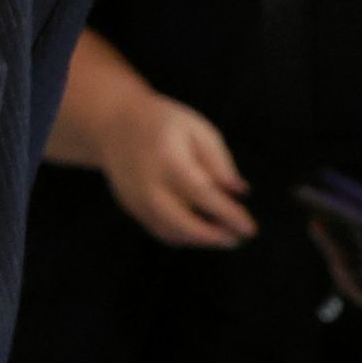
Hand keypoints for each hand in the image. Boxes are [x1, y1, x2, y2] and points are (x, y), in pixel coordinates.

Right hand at [95, 91, 253, 247]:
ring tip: (225, 237)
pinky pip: (159, 229)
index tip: (250, 228)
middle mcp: (147, 183)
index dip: (228, 214)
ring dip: (199, 240)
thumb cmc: (162, 122)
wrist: (112, 124)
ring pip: (169, 231)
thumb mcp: (197, 129)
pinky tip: (201, 231)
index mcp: (167, 159)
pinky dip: (183, 236)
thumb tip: (239, 191)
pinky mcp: (130, 207)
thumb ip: (219, 161)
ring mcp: (135, 198)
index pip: (201, 194)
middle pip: (181, 222)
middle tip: (238, 239)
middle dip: (213, 236)